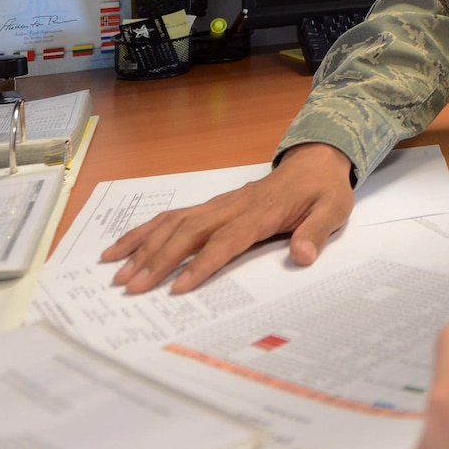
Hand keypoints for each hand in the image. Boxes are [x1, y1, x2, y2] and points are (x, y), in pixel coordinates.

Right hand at [99, 142, 354, 293]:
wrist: (316, 161)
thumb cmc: (323, 190)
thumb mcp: (333, 210)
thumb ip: (316, 233)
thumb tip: (303, 256)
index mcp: (262, 212)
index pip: (227, 240)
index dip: (203, 263)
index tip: (179, 287)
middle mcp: (233, 206)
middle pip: (190, 232)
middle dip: (159, 260)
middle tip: (132, 287)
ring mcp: (219, 204)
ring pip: (174, 222)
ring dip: (144, 246)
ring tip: (115, 271)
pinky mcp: (212, 205)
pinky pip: (174, 216)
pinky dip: (145, 230)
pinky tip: (121, 246)